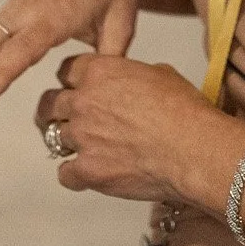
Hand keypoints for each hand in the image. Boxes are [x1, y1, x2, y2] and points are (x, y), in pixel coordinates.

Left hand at [36, 53, 214, 202]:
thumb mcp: (161, 74)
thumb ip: (133, 75)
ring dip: (69, 142)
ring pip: (53, 137)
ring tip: (87, 148)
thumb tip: (132, 85)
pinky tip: (90, 174)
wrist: (194, 149)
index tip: (77, 87)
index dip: (73, 80)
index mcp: (100, 72)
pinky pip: (64, 174)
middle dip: (59, 111)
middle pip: (50, 103)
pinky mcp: (86, 170)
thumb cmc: (185, 112)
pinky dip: (75, 175)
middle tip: (73, 119)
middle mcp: (83, 102)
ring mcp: (82, 137)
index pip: (66, 70)